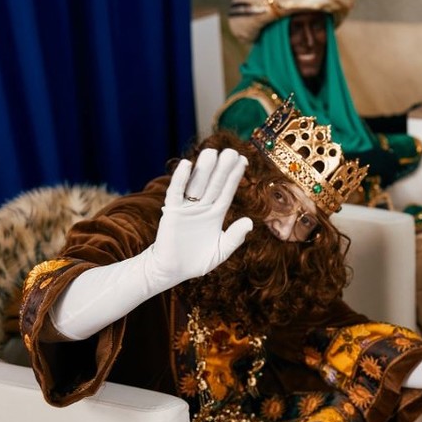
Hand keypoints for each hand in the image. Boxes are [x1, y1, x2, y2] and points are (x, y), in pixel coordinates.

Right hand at [147, 148, 252, 289]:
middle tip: (231, 151)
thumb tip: (250, 221)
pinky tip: (186, 165)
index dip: (234, 177)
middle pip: (214, 184)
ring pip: (197, 184)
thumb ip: (234, 237)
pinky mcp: (171, 212)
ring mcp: (186, 208)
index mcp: (215, 214)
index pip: (227, 191)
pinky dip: (180, 179)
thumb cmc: (196, 262)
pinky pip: (176, 193)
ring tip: (212, 152)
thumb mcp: (220, 251)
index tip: (243, 160)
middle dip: (222, 168)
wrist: (172, 271)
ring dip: (204, 169)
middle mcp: (202, 207)